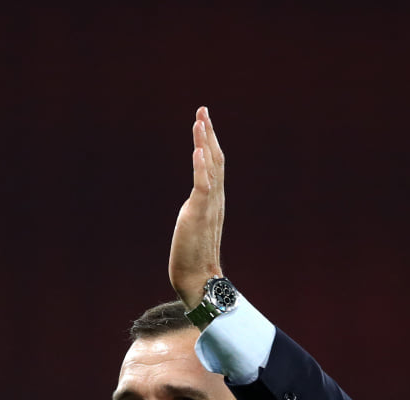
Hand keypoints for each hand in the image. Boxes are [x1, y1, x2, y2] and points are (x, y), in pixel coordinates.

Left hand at [169, 106, 225, 309]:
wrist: (198, 280)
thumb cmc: (193, 257)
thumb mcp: (194, 225)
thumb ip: (197, 210)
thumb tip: (194, 206)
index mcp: (214, 201)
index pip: (215, 165)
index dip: (209, 142)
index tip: (203, 120)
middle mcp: (215, 200)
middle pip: (215, 159)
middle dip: (208, 134)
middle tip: (202, 110)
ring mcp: (208, 206)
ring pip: (210, 168)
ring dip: (204, 143)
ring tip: (199, 121)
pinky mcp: (199, 215)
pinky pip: (202, 187)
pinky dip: (200, 167)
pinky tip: (197, 150)